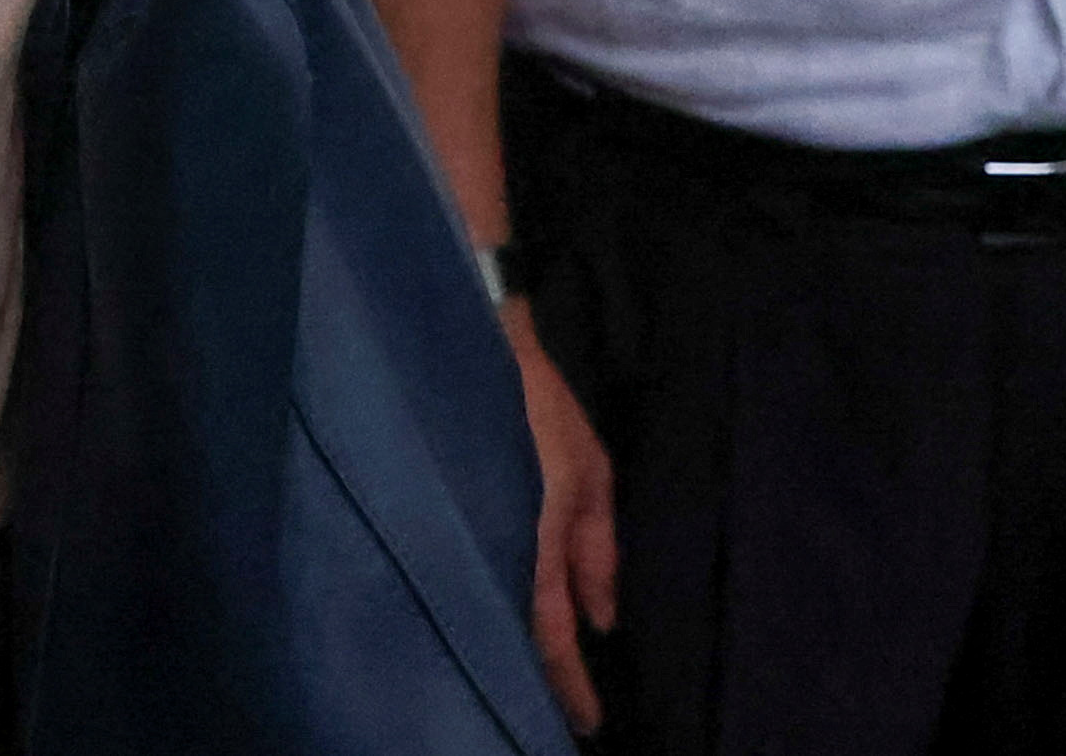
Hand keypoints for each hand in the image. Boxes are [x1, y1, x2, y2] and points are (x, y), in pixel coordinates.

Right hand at [504, 297, 618, 734]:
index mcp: (540, 532)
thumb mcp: (588, 468)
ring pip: (504, 613)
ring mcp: (480, 534)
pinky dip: (504, 613)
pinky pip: (488, 581)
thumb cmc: (540, 404)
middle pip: (525, 632)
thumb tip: (601, 620)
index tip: (588, 724)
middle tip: (563, 718)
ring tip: (542, 690)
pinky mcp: (463, 521)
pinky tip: (511, 631)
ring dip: (523, 652)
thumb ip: (596, 547)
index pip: (553, 630)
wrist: (476, 347)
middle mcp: (507, 543)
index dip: (569, 682)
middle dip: (545, 680)